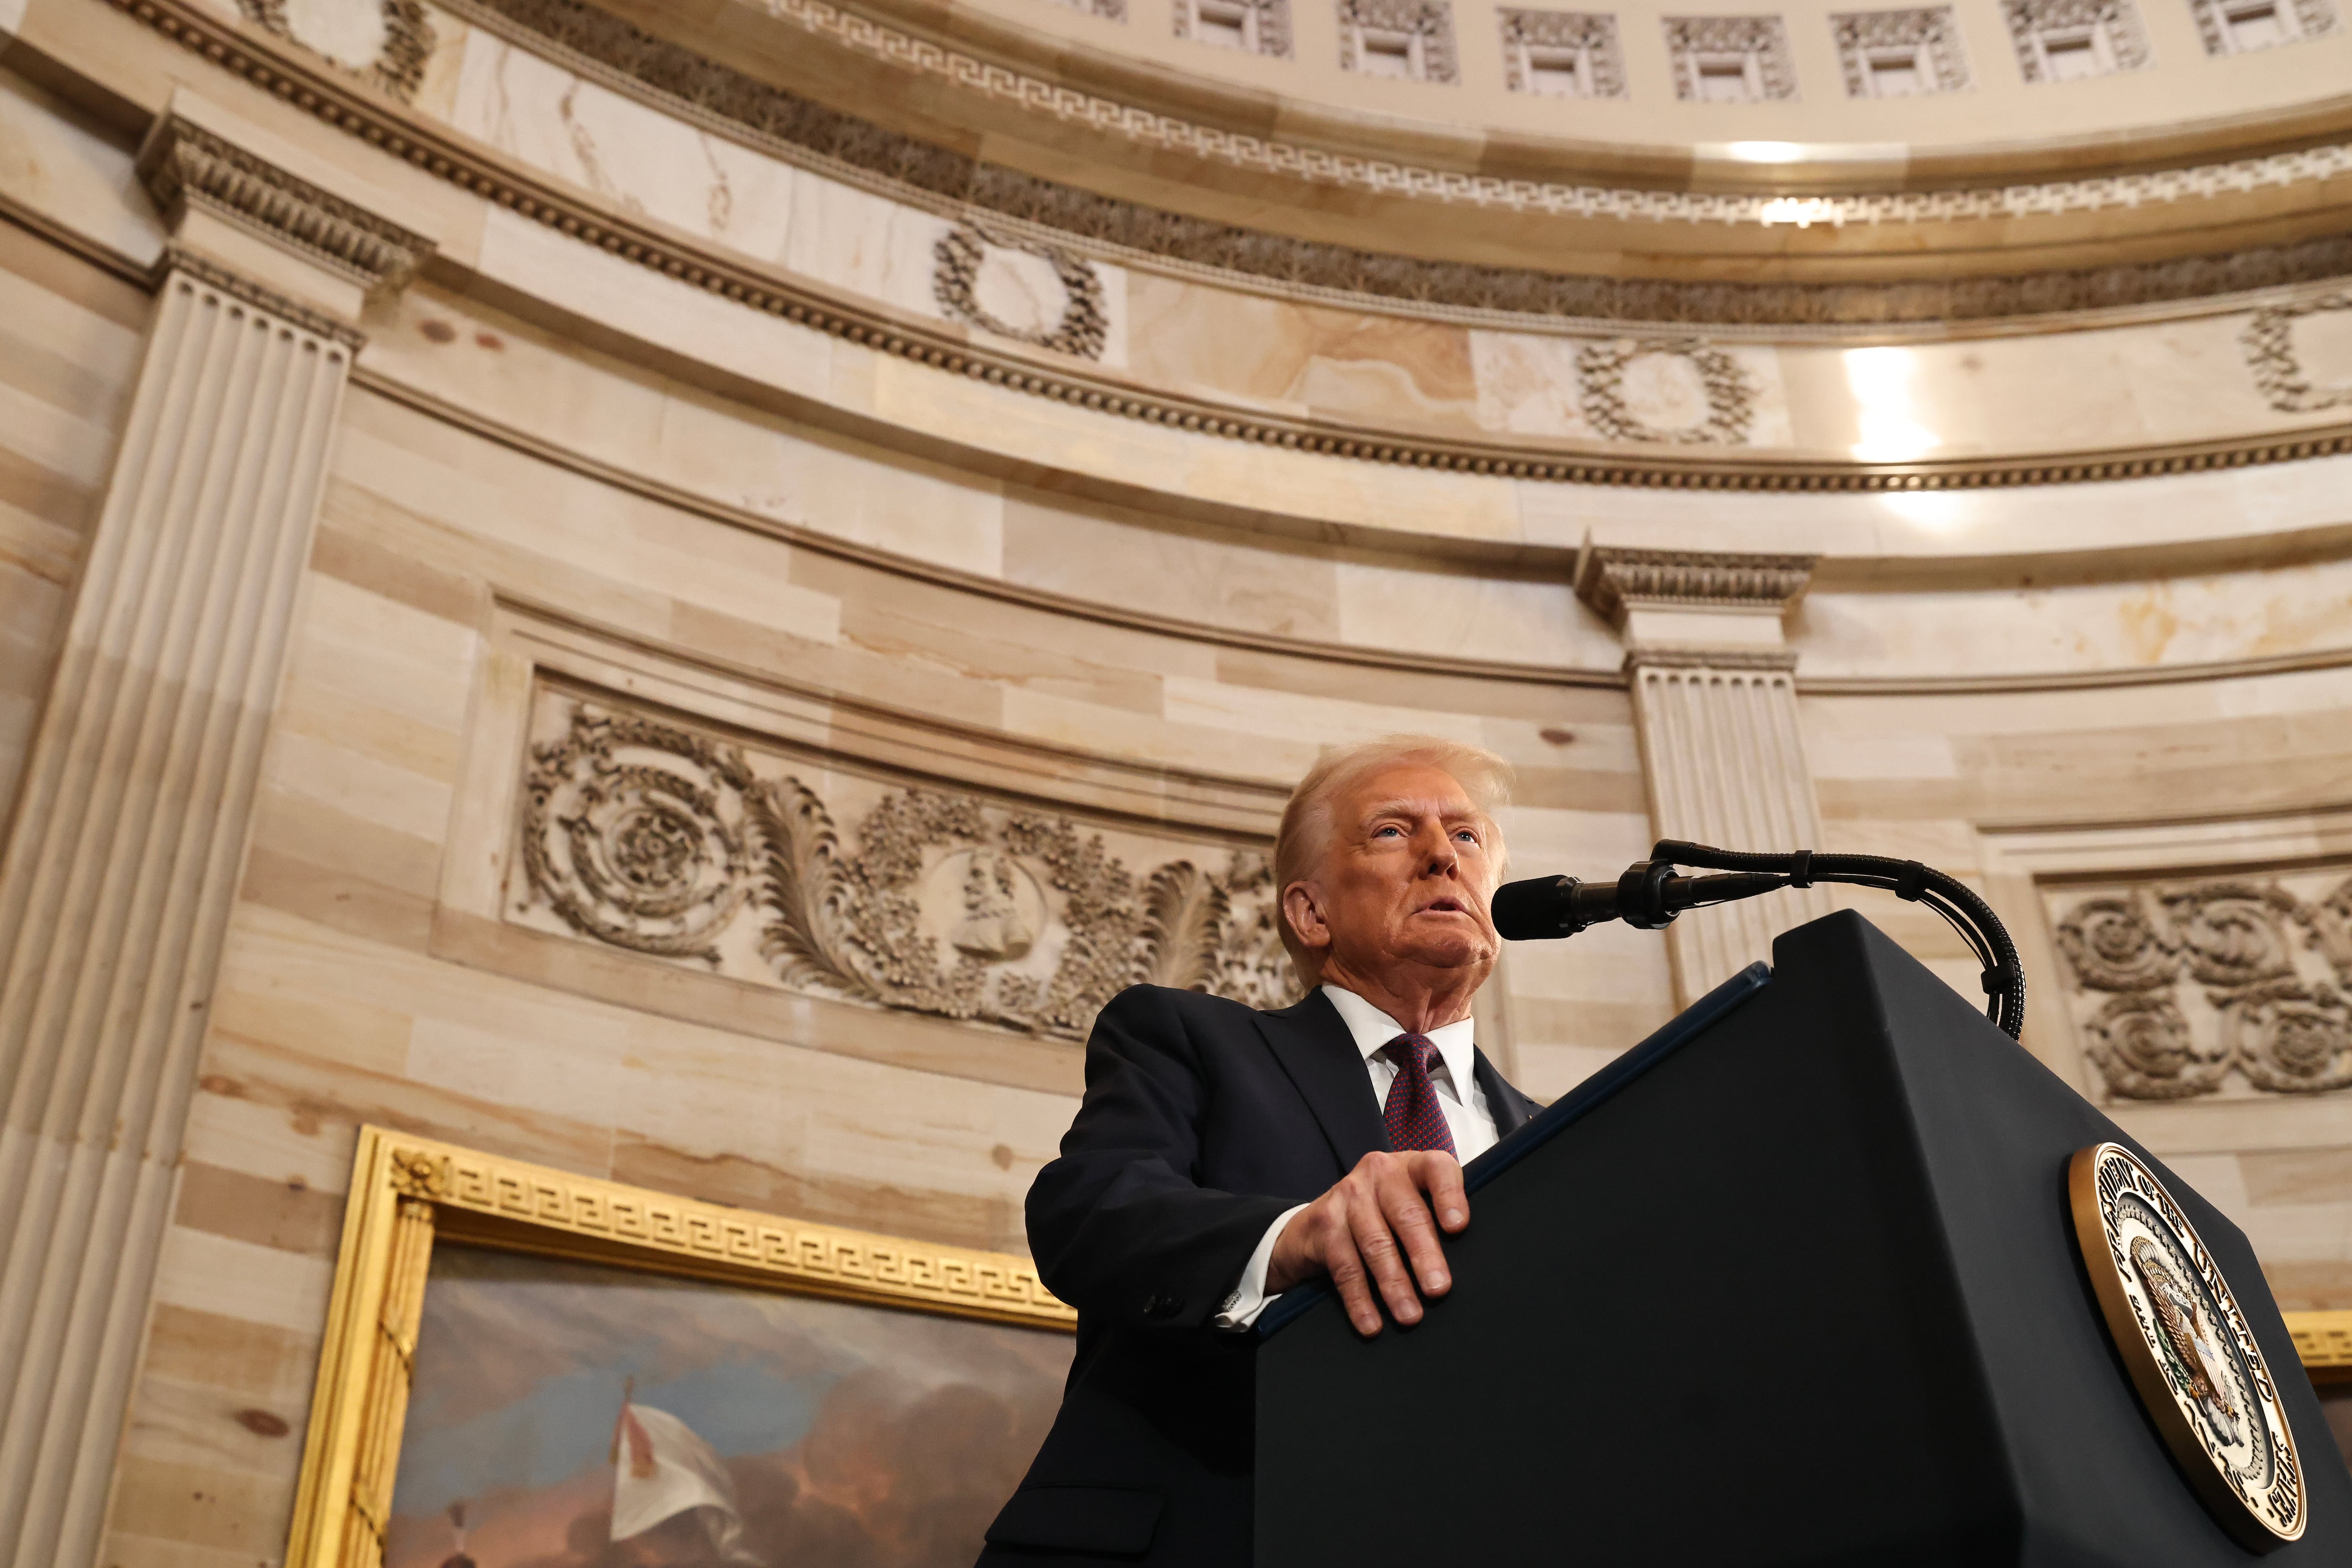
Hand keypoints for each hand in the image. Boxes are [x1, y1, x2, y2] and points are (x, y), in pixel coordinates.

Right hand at [1265, 1149, 1466, 1336]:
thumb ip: (1436, 1221)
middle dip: (1424, 1255)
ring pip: (1376, 1243)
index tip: (1458, 1226)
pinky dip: (1360, 1299)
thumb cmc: (1383, 1216)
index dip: (1449, 1195)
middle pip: (1407, 1214)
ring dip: (1394, 1284)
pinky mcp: (1324, 1222)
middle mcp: (1379, 1172)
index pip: (1436, 1169)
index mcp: (1411, 1166)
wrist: (1319, 1222)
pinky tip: (1372, 1323)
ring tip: (1410, 1315)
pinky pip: (1345, 1266)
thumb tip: (1473, 1265)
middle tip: (1438, 1289)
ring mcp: (1348, 1194)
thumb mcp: (1411, 1205)